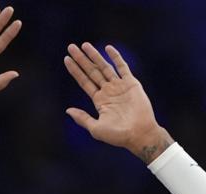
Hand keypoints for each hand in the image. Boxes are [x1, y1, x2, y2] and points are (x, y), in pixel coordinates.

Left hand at [64, 43, 171, 159]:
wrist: (139, 134)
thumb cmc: (118, 136)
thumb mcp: (96, 128)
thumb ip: (82, 118)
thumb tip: (68, 110)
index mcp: (99, 100)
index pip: (84, 81)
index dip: (75, 70)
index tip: (66, 59)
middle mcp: (108, 91)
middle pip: (92, 71)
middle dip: (81, 59)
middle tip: (71, 47)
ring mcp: (119, 86)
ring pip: (104, 67)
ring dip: (94, 56)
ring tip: (84, 45)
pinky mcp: (131, 84)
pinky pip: (122, 67)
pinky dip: (116, 57)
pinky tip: (108, 48)